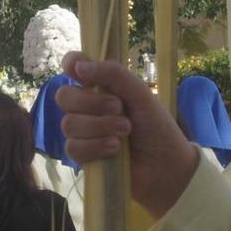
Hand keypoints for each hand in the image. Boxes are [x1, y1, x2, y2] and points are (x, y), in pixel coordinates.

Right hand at [56, 52, 199, 217]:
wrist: (166, 165)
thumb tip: (78, 66)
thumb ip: (114, 75)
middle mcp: (88, 106)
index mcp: (102, 85)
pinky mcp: (83, 155)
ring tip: (125, 132)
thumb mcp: (141, 94)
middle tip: (119, 108)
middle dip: (91, 103)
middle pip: (64, 97)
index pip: (74, 66)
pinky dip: (95, 147)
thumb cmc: (156, 126)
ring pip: (68, 124)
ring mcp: (84, 131)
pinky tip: (115, 150)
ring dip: (99, 127)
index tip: (80, 71)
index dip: (71, 64)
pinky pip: (73, 147)